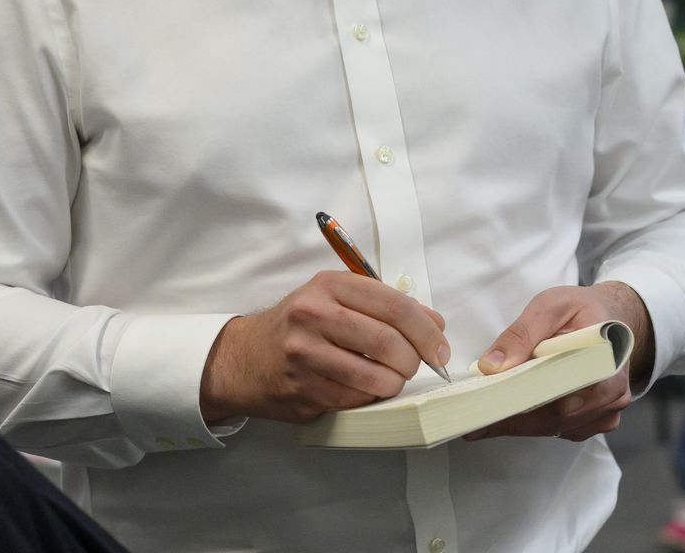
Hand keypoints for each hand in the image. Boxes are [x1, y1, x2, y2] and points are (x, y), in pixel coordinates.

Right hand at [199, 271, 448, 424]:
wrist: (244, 358)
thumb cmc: (298, 327)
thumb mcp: (335, 300)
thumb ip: (385, 307)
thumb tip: (434, 324)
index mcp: (328, 286)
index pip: (394, 305)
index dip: (426, 331)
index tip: (440, 348)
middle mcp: (314, 314)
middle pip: (388, 341)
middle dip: (414, 360)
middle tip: (416, 367)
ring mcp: (305, 353)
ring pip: (376, 376)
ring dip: (395, 383)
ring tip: (391, 379)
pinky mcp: (303, 388)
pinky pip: (356, 398)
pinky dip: (371, 397)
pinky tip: (366, 389)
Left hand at [464, 283, 653, 441]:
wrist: (609, 319)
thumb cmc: (582, 311)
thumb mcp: (550, 306)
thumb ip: (522, 333)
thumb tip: (492, 366)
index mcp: (608, 358)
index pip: (570, 388)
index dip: (533, 400)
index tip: (497, 406)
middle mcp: (613, 392)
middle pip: (559, 416)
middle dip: (515, 417)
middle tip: (476, 419)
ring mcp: (605, 410)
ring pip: (556, 426)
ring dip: (519, 423)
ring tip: (483, 417)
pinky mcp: (593, 420)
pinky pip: (559, 429)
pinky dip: (530, 424)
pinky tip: (506, 417)